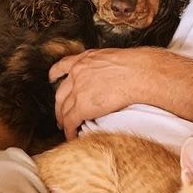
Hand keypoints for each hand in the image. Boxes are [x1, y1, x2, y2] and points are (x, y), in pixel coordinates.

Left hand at [49, 47, 168, 137]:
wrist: (139, 74)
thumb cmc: (136, 66)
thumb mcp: (113, 57)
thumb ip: (103, 66)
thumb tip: (111, 74)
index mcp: (85, 59)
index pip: (63, 66)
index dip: (55, 74)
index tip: (52, 78)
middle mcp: (77, 72)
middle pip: (61, 92)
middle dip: (59, 105)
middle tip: (60, 114)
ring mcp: (78, 89)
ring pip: (64, 109)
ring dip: (63, 119)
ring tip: (65, 127)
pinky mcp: (82, 106)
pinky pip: (71, 121)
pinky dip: (70, 130)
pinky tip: (71, 135)